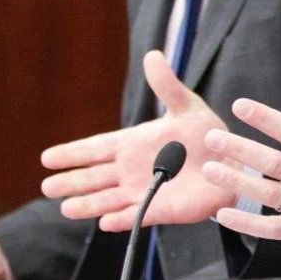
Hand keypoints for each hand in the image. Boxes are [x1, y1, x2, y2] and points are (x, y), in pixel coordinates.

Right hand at [40, 50, 232, 230]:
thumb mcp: (187, 106)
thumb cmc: (207, 135)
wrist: (233, 161)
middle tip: (47, 186)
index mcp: (134, 144)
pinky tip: (105, 223)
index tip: (47, 157)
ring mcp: (146, 191)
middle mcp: (133, 170)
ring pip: (109, 200)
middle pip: (94, 177)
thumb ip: (167, 86)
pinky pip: (138, 215)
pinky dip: (123, 219)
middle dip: (72, 181)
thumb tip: (153, 56)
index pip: (96, 149)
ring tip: (66, 208)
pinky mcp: (163, 208)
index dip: (72, 153)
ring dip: (89, 205)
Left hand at [203, 83, 280, 263]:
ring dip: (236, 182)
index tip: (240, 106)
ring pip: (266, 193)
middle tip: (212, 137)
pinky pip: (271, 229)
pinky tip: (224, 215)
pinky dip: (247, 224)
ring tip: (209, 169)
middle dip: (239, 149)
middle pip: (271, 161)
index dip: (266, 118)